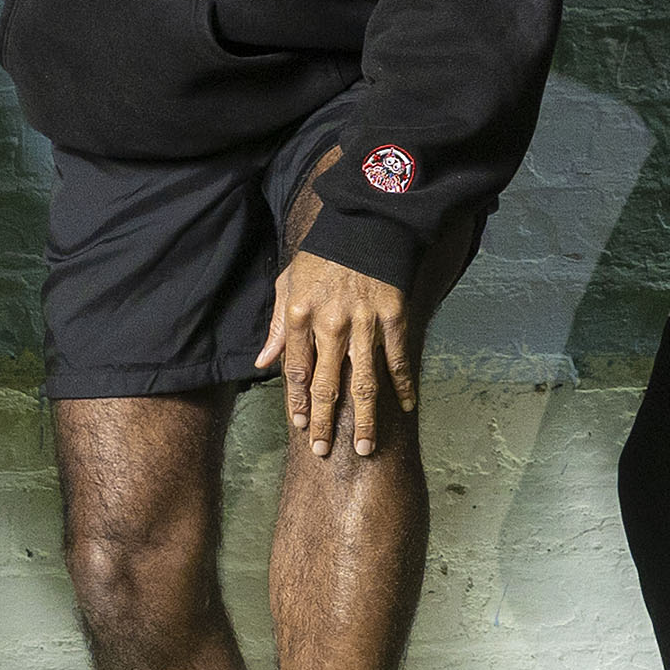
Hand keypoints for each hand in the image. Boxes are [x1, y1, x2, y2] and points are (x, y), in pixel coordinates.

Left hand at [263, 247, 419, 459]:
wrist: (367, 218)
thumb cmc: (323, 251)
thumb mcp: (288, 281)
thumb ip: (277, 326)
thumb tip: (264, 363)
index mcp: (299, 315)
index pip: (297, 372)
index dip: (298, 403)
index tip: (300, 428)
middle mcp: (330, 324)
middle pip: (327, 386)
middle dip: (324, 423)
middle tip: (324, 452)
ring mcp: (365, 323)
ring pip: (363, 383)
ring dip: (364, 419)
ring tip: (365, 447)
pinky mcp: (394, 316)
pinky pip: (398, 359)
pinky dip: (402, 385)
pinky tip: (405, 407)